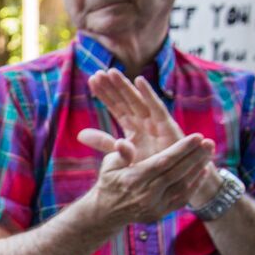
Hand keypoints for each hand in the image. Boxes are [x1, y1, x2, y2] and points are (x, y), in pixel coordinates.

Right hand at [77, 130, 215, 227]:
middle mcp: (146, 194)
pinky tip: (201, 171)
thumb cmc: (110, 182)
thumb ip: (121, 153)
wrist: (106, 213)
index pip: (162, 162)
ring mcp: (154, 206)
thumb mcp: (109, 166)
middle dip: (195, 156)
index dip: (181, 149)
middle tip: (209, 142)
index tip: (197, 137)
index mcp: (133, 179)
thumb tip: (123, 141)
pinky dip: (194, 185)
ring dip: (197, 169)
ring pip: (182, 185)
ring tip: (208, 153)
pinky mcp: (160, 213)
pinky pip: (182, 198)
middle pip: (177, 172)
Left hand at [87, 69, 219, 203]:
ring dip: (126, 86)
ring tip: (112, 72)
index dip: (105, 95)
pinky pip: (157, 109)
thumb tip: (79, 134)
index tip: (92, 81)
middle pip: (126, 101)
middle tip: (98, 73)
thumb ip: (103, 142)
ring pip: (138, 102)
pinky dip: (149, 95)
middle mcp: (145, 123)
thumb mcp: (121, 154)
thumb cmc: (150, 169)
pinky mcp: (168, 128)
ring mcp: (156, 124)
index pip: (117, 108)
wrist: (174, 182)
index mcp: (133, 128)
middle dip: (113, 87)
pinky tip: (139, 81)